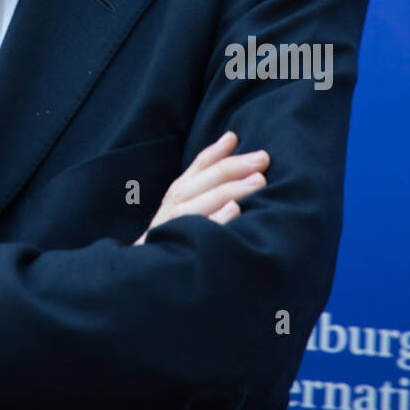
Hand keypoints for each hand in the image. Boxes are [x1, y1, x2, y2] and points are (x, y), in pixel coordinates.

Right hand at [133, 131, 268, 245]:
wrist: (146, 272)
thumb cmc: (174, 232)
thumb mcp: (185, 200)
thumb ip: (204, 172)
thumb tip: (231, 138)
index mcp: (179, 192)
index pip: (200, 165)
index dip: (220, 151)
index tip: (239, 138)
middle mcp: (176, 205)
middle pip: (206, 180)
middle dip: (235, 167)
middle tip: (263, 159)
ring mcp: (177, 225)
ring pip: (204, 202)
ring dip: (231, 189)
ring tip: (258, 181)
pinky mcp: (179, 247)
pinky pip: (200, 231)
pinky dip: (217, 219)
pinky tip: (235, 210)